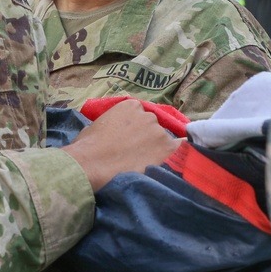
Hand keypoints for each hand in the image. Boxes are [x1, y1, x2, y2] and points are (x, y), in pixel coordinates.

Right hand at [62, 99, 180, 191]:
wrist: (91, 165)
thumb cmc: (87, 147)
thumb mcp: (96, 126)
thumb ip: (113, 123)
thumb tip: (114, 133)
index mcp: (129, 105)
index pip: (140, 116)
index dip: (136, 130)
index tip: (129, 141)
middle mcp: (148, 115)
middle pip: (153, 127)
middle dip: (146, 139)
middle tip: (135, 155)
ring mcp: (159, 132)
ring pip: (163, 141)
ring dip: (156, 151)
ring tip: (143, 165)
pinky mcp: (168, 150)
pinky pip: (184, 150)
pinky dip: (183, 154)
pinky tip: (177, 163)